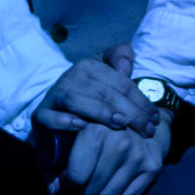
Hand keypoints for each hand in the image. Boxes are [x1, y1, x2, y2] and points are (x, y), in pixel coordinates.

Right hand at [32, 44, 157, 143]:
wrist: (56, 121)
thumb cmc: (91, 104)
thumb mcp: (110, 84)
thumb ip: (120, 65)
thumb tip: (126, 64)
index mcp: (89, 67)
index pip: (120, 82)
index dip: (141, 100)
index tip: (155, 120)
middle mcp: (70, 78)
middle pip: (102, 90)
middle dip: (128, 110)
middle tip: (146, 130)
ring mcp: (53, 97)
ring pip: (75, 99)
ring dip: (99, 111)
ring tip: (119, 124)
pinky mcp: (39, 116)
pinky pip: (48, 116)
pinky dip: (64, 121)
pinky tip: (82, 127)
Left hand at [60, 109, 171, 194]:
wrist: (137, 119)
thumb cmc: (97, 127)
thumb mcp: (71, 134)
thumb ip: (54, 160)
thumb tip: (53, 191)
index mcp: (96, 130)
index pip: (77, 175)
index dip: (68, 183)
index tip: (67, 180)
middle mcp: (120, 142)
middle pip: (92, 189)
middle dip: (79, 194)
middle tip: (76, 190)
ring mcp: (138, 156)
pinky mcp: (152, 167)